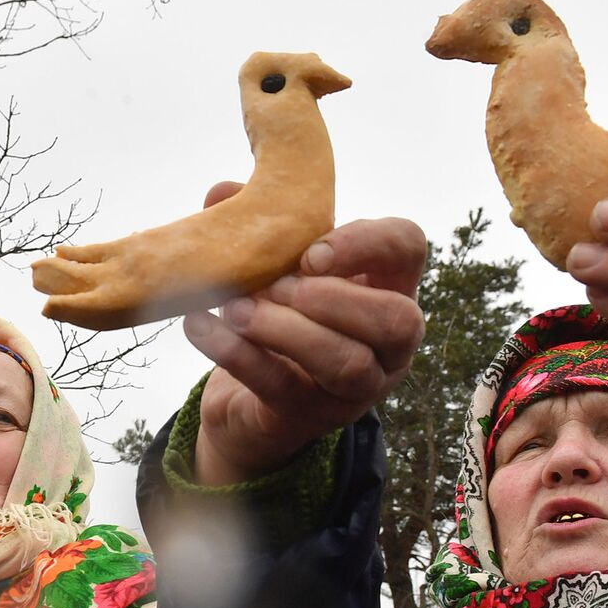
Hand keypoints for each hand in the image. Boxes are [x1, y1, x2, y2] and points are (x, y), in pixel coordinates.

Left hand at [183, 185, 425, 485]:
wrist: (246, 402)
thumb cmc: (276, 317)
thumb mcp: (276, 268)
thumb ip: (258, 227)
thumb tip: (223, 191)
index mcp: (389, 288)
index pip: (408, 247)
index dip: (368, 243)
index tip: (310, 251)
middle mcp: (388, 344)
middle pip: (396, 319)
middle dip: (334, 298)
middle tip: (275, 285)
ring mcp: (356, 388)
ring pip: (347, 362)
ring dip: (285, 329)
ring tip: (234, 307)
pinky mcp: (308, 416)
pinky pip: (281, 385)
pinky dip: (236, 353)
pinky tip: (199, 325)